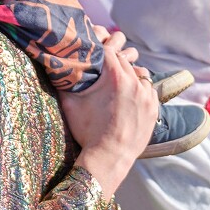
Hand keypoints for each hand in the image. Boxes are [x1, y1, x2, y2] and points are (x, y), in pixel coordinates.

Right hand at [64, 30, 157, 194]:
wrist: (109, 158)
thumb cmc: (88, 130)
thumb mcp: (71, 104)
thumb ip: (66, 81)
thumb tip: (55, 66)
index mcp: (115, 77)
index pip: (109, 51)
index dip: (100, 52)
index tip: (95, 56)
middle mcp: (134, 82)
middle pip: (124, 61)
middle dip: (114, 63)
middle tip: (104, 71)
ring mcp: (147, 95)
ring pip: (139, 73)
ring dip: (129, 75)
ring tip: (118, 86)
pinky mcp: (154, 107)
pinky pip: (149, 89)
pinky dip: (140, 90)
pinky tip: (129, 98)